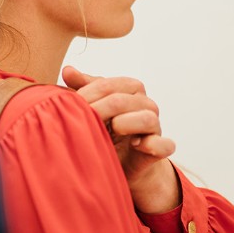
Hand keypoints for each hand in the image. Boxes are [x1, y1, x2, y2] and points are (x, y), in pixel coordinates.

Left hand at [62, 65, 178, 213]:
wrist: (120, 162)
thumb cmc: (105, 130)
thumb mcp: (92, 108)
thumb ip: (83, 89)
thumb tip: (68, 70)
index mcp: (130, 90)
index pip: (109, 85)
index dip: (88, 94)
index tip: (70, 106)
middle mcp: (145, 105)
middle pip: (125, 100)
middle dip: (101, 109)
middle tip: (83, 120)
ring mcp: (155, 127)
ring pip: (148, 118)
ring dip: (128, 123)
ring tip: (113, 130)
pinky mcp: (160, 148)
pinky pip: (165, 144)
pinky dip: (153, 144)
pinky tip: (136, 145)